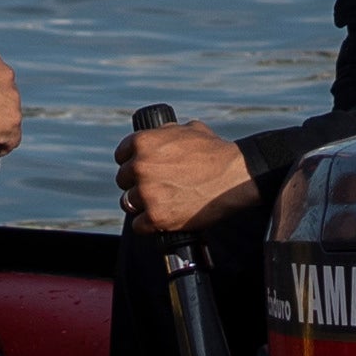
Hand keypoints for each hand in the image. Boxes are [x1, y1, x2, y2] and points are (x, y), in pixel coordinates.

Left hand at [120, 118, 252, 230]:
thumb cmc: (215, 152)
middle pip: (123, 180)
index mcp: (143, 142)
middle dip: (136, 184)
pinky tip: (161, 220)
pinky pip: (138, 225)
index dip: (131, 163)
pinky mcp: (157, 216)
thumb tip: (159, 135)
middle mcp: (140, 166)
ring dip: (141, 205)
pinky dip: (149, 225)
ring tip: (160, 204)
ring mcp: (147, 193)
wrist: (234, 177)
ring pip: (128, 203)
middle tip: (154, 188)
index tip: (139, 171)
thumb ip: (166, 133)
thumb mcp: (188, 130)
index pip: (121, 155)